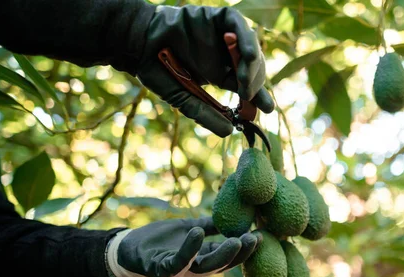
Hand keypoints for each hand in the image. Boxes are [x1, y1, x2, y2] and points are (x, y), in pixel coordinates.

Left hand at [106, 217, 259, 276]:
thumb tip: (228, 217)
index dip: (245, 248)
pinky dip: (190, 249)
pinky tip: (198, 232)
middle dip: (240, 253)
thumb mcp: (187, 229)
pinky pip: (178, 260)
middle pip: (222, 264)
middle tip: (256, 238)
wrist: (127, 248)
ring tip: (235, 239)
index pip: (228, 256)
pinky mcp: (162, 269)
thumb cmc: (158, 240)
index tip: (262, 235)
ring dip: (222, 254)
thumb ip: (207, 226)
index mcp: (202, 258)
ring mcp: (179, 271)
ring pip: (205, 266)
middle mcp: (194, 268)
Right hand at [135, 5, 274, 137]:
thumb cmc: (158, 70)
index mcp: (221, 73)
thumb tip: (228, 132)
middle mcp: (226, 54)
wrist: (136, 44)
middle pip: (252, 67)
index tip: (267, 109)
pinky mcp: (216, 18)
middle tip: (250, 96)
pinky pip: (237, 23)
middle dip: (255, 82)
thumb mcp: (184, 98)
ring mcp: (222, 35)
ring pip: (249, 46)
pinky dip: (244, 38)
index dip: (258, 96)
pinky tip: (246, 55)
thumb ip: (205, 113)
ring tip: (246, 82)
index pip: (246, 85)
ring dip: (252, 64)